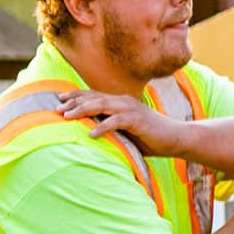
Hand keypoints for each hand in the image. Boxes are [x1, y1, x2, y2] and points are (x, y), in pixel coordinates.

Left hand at [61, 90, 188, 156]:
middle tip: (57, 108)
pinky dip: (102, 127)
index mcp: (120, 102)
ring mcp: (130, 109)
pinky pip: (116, 122)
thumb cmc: (151, 137)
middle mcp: (123, 102)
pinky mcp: (137, 120)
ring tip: (67, 117)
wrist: (176, 137)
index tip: (59, 99)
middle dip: (74, 102)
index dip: (76, 96)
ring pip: (101, 106)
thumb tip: (91, 133)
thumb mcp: (127, 130)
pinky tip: (91, 135)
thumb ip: (111, 127)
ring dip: (83, 110)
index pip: (94, 95)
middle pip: (94, 98)